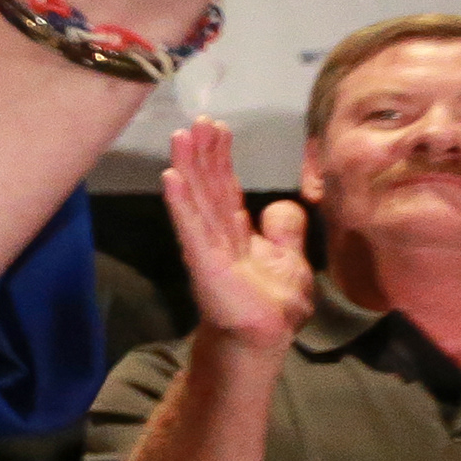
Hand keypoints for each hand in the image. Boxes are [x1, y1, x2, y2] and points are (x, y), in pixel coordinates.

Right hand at [163, 119, 314, 352]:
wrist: (265, 339)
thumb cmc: (274, 306)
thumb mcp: (290, 261)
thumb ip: (285, 233)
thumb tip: (280, 206)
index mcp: (235, 232)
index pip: (226, 187)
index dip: (221, 157)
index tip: (217, 127)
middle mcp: (217, 234)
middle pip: (208, 186)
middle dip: (201, 153)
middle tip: (197, 121)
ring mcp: (207, 247)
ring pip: (197, 199)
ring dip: (187, 167)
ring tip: (180, 137)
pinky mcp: (204, 263)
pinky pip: (191, 228)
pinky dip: (180, 203)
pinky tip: (170, 178)